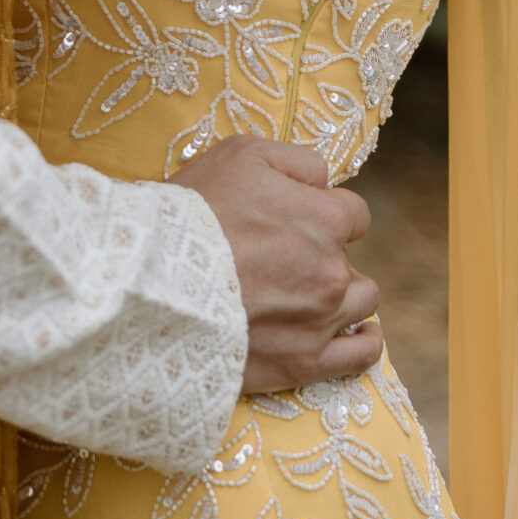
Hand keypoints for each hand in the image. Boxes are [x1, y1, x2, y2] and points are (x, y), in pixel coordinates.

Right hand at [175, 137, 382, 394]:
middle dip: (324, 255)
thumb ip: (299, 162)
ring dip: (341, 294)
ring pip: (362, 302)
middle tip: (279, 259)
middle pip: (350, 259)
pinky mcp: (304, 363)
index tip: (295, 221)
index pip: (354, 214)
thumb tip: (324, 181)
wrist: (153, 282)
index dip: (324, 213)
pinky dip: (364, 342)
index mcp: (324, 220)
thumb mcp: (243, 155)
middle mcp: (332, 271)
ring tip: (307, 294)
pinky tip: (358, 333)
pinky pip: (361, 355)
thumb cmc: (196, 211)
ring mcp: (321, 321)